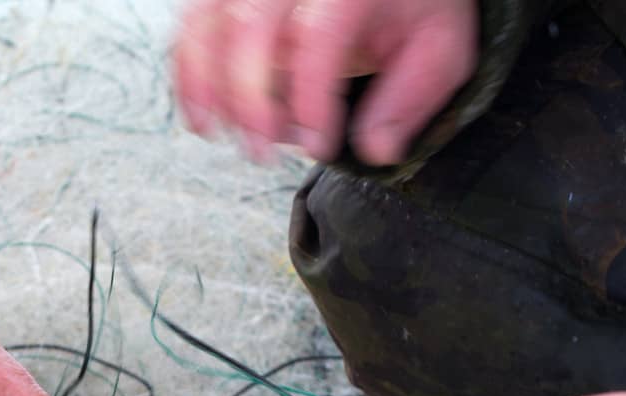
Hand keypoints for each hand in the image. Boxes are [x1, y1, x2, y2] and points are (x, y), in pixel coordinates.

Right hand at [173, 0, 477, 163]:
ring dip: (206, 86)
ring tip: (221, 135)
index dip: (311, 99)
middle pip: (251, 24)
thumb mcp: (438, 48)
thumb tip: (375, 150)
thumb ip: (410, 98)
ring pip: (208, 21)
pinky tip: (202, 115)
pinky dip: (187, 71)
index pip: (319, 35)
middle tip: (262, 152)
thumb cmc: (414, 6)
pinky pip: (191, 24)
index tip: (319, 146)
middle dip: (250, 99)